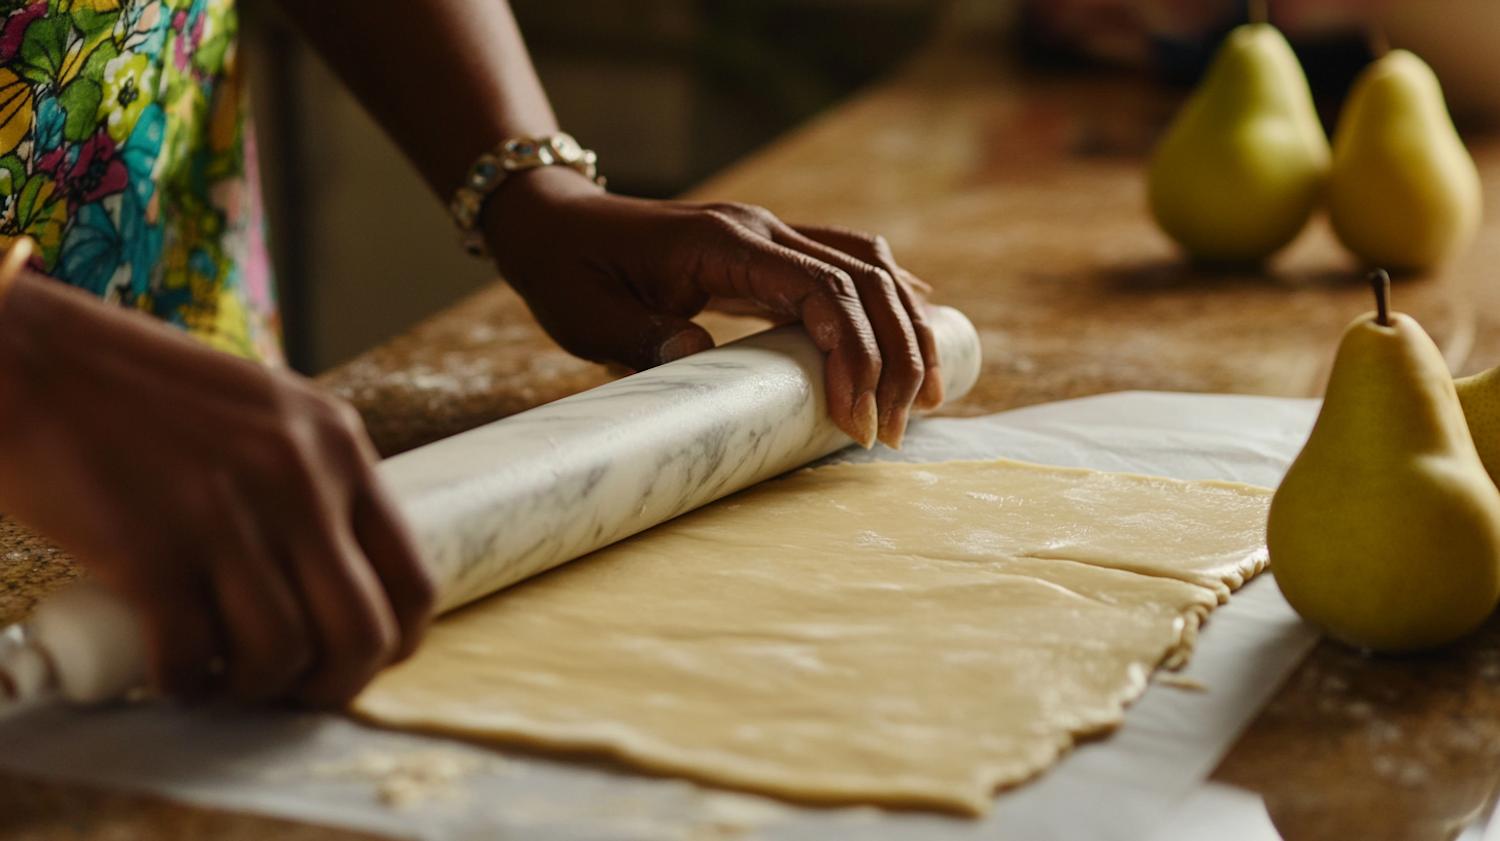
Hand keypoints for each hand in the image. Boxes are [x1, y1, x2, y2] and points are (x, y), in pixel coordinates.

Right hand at [0, 269, 433, 706]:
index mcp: (339, 444)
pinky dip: (181, 683)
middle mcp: (301, 479)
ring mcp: (228, 515)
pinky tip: (167, 670)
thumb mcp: (264, 412)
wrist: (35, 359)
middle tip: (291, 690)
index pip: (415, 578)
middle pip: (362, 634)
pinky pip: (193, 657)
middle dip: (331, 685)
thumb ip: (309, 477)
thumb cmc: (142, 392)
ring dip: (251, 688)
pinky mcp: (153, 550)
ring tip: (220, 675)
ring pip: (282, 657)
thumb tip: (337, 574)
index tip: (358, 661)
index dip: (394, 643)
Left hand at [482, 167, 943, 447]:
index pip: (821, 291)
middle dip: (897, 354)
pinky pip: (848, 263)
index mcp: (725, 244)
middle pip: (864, 279)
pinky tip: (920, 321)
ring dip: (906, 328)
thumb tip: (699, 359)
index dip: (854, 354)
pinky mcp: (769, 250)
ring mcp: (769, 235)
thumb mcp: (589, 316)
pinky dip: (888, 296)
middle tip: (900, 427)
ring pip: (869, 268)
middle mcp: (761, 230)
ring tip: (929, 394)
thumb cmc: (567, 272)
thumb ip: (642, 339)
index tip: (857, 420)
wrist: (551, 221)